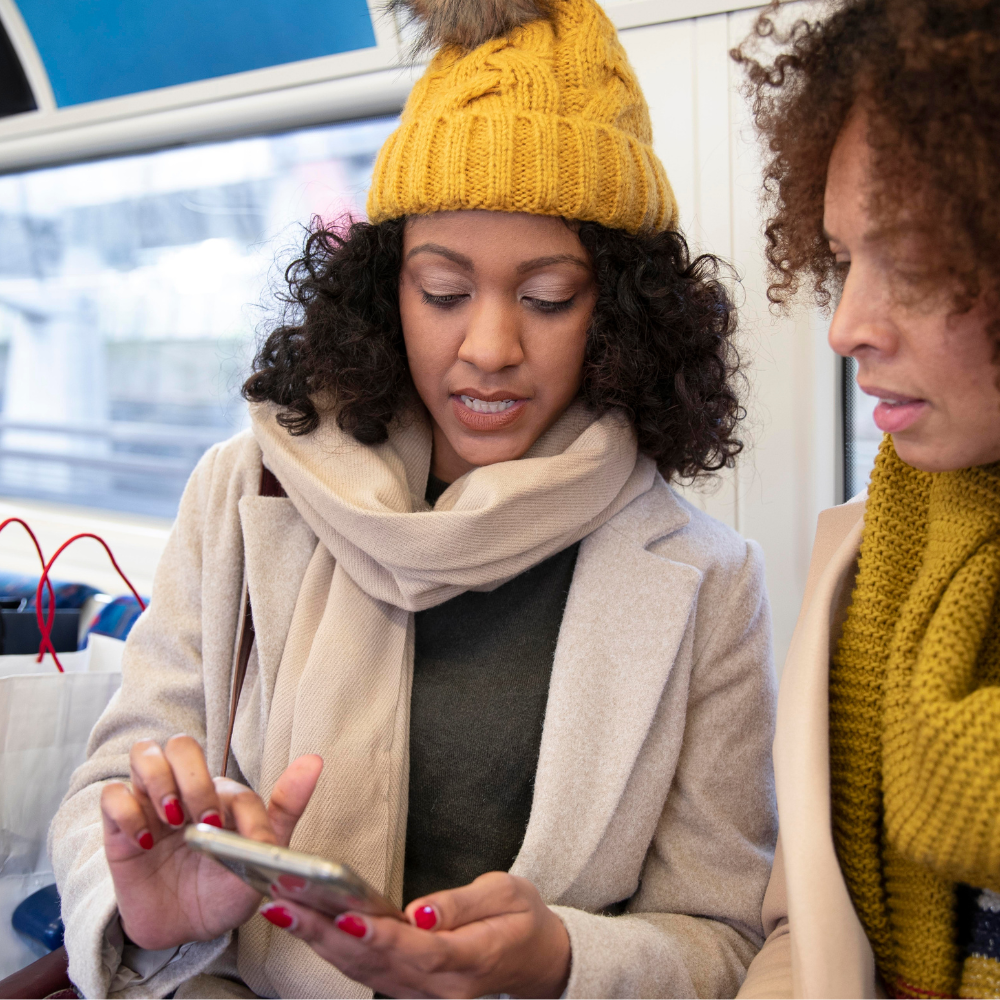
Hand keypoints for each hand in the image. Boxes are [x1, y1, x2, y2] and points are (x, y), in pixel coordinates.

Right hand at [100, 735, 322, 949]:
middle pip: (181, 745)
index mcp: (222, 796)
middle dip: (193, 779)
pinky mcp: (119, 828)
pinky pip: (112, 795)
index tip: (250, 846)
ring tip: (173, 820)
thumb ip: (285, 809)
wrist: (182, 931)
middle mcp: (185, 791)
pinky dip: (127, 812)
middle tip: (202, 822)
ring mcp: (151, 805)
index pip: (231, 783)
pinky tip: (146, 841)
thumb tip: (314, 760)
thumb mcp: (259, 858)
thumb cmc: (225, 890)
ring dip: (158, 781)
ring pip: (144, 753)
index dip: (242, 813)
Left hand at [257, 870, 570, 998]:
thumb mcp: (508, 895)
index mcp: (469, 962)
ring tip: (283, 907)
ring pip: (362, 971)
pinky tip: (308, 926)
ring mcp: (422, 995)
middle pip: (374, 964)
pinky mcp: (408, 990)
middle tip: (286, 901)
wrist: (536, 958)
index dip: (380, 936)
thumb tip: (420, 912)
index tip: (347, 917)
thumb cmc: (522, 920)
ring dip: (318, 941)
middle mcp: (440, 990)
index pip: (418, 951)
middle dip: (325, 933)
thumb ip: (463, 904)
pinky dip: (332, 951)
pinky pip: (365, 973)